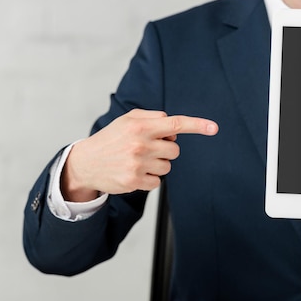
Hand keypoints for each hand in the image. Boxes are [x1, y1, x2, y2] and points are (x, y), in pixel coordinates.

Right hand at [62, 109, 217, 201]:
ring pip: (167, 167)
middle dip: (165, 150)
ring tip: (137, 161)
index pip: (176, 124)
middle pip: (175, 150)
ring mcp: (137, 164)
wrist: (85, 163)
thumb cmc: (111, 139)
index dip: (198, 125)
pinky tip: (134, 172)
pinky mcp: (134, 181)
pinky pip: (158, 182)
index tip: (214, 128)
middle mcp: (140, 144)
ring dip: (157, 165)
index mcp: (140, 126)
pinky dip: (150, 179)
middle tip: (146, 149)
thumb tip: (174, 129)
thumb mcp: (128, 120)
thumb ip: (153, 118)